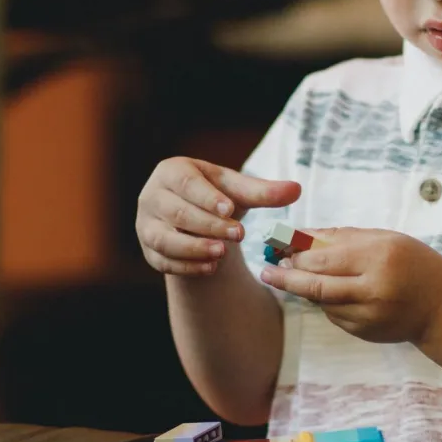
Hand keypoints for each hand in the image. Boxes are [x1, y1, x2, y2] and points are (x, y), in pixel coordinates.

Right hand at [136, 156, 300, 275]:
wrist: (197, 221)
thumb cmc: (218, 197)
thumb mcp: (240, 192)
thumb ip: (265, 192)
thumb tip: (297, 189)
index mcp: (172, 172)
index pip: (186, 183)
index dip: (207, 197)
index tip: (230, 209)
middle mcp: (152, 196)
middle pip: (177, 212)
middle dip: (208, 225)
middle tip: (238, 234)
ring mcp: (145, 225)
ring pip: (164, 239)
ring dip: (193, 248)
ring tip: (221, 254)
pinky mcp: (148, 250)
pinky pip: (163, 261)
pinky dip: (186, 266)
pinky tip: (210, 269)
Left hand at [259, 228, 441, 345]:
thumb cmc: (414, 264)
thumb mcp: (385, 239)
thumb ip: (342, 237)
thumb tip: (300, 235)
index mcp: (379, 257)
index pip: (324, 257)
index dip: (296, 253)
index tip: (278, 247)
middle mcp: (373, 289)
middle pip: (315, 285)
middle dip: (286, 277)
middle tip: (269, 270)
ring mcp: (368, 315)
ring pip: (321, 302)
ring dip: (303, 289)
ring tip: (289, 276)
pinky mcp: (364, 332)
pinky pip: (333, 315)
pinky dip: (324, 302)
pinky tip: (326, 291)